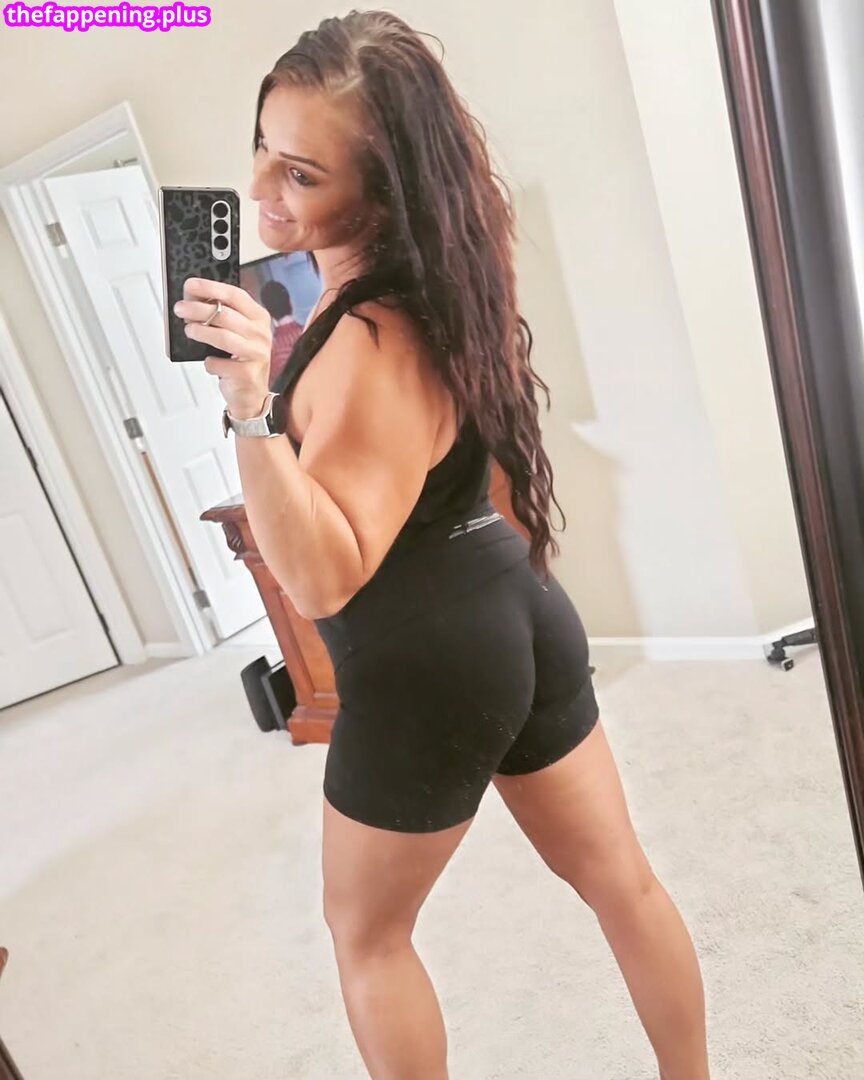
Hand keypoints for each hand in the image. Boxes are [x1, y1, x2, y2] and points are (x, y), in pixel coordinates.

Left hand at [175, 277, 272, 417]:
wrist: (251, 395)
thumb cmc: (239, 360)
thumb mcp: (233, 333)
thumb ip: (218, 316)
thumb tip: (191, 301)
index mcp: (258, 317)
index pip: (235, 295)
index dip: (211, 287)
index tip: (191, 285)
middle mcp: (261, 334)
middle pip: (226, 315)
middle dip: (198, 309)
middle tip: (180, 308)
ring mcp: (257, 354)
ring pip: (223, 337)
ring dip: (201, 332)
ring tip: (189, 330)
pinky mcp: (248, 374)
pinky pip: (220, 363)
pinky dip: (209, 362)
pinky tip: (209, 362)